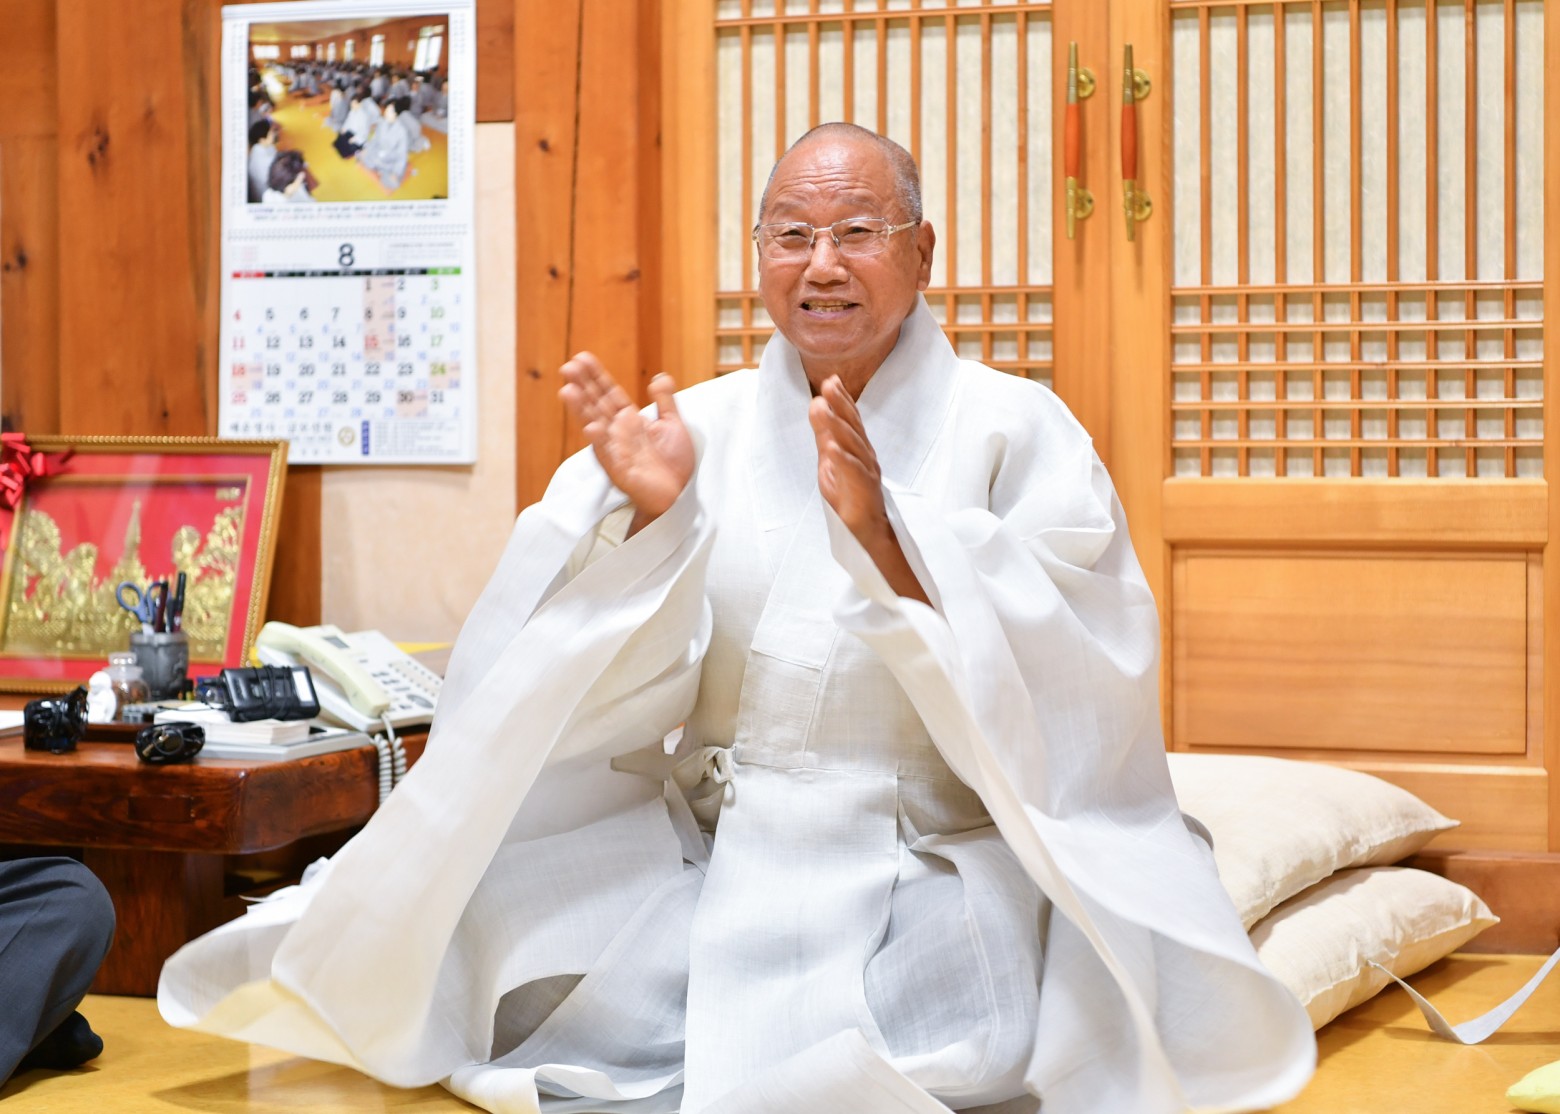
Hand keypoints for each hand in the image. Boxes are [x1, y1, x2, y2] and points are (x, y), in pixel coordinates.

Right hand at [560, 354, 692, 529]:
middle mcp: (617, 433)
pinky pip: (608, 455)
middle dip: (582, 386)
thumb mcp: (673, 425)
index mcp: (628, 420)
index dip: (596, 376)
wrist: (680, 495)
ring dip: (581, 409)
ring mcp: (616, 452)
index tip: (582, 358)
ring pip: (595, 426)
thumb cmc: (674, 463)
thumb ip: (665, 401)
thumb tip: (659, 376)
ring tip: (568, 391)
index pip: (608, 393)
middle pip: (596, 405)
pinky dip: (600, 441)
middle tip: (567, 367)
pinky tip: (591, 427)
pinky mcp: (620, 472)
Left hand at [808, 376, 889, 545]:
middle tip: (829, 385)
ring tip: (823, 409)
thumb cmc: (848, 493)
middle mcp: (865, 455)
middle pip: (853, 426)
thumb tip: (816, 404)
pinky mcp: (864, 490)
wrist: (864, 530)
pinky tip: (832, 449)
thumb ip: (824, 433)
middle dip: (841, 404)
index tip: (830, 379)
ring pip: (853, 446)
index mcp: (857, 447)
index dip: (842, 398)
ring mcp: (866, 471)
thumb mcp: (830, 459)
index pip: (850, 418)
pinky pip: (853, 473)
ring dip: (838, 426)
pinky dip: (843, 460)